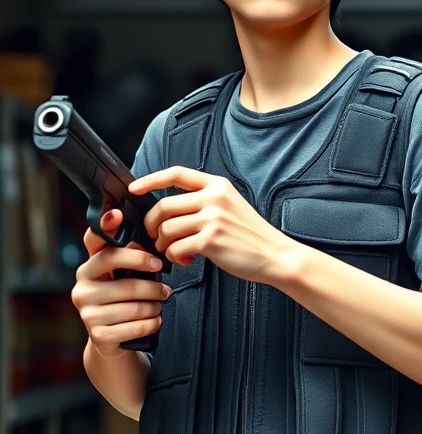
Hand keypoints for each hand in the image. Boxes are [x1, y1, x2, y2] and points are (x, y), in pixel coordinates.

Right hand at [71, 207, 169, 358]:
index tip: (117, 214)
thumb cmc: (124, 300)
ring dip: (154, 307)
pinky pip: (137, 326)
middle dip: (153, 286)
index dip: (106, 228)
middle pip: (127, 282)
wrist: (111, 340)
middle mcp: (82, 288)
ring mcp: (87, 313)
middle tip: (165, 289)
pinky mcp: (98, 335)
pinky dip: (152, 323)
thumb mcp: (124, 276)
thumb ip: (131, 257)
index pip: (97, 245)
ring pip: (136, 307)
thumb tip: (150, 236)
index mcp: (89, 268)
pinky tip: (152, 321)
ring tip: (157, 306)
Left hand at [129, 166, 290, 282]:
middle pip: (163, 206)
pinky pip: (175, 247)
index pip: (176, 174)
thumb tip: (166, 211)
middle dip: (152, 225)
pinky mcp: (211, 240)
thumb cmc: (250, 235)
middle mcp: (214, 198)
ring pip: (166, 229)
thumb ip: (202, 201)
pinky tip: (186, 259)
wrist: (275, 255)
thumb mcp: (230, 206)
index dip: (150, 180)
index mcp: (217, 185)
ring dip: (163, 244)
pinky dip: (174, 257)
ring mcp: (213, 218)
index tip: (134, 188)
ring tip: (176, 251)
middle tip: (156, 237)